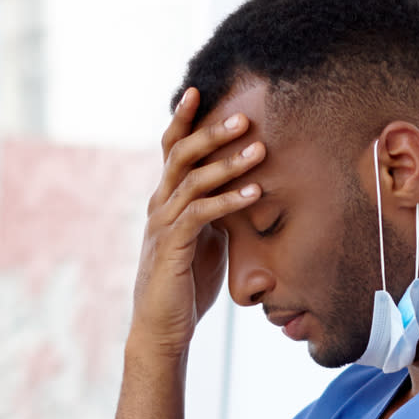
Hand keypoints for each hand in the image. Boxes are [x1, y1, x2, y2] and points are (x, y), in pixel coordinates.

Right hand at [129, 87, 261, 359]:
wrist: (162, 328)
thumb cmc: (187, 285)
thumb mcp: (207, 240)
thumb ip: (216, 212)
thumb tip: (242, 189)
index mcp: (166, 198)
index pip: (172, 149)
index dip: (183, 119)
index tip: (199, 89)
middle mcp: (159, 204)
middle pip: (180, 155)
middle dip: (211, 131)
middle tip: (244, 116)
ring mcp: (162, 224)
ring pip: (192, 181)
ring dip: (228, 163)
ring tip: (259, 149)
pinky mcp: (171, 247)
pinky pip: (200, 214)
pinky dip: (228, 200)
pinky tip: (255, 193)